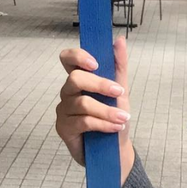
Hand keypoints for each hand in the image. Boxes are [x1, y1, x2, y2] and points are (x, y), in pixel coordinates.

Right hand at [56, 37, 134, 182]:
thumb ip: (119, 64)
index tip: (96, 64)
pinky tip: (115, 126)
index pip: (67, 58)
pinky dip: (103, 124)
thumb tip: (119, 40)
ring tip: (123, 117)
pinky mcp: (63, 128)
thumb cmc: (115, 114)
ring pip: (82, 103)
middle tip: (120, 92)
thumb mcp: (121, 88)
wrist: (116, 147)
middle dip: (100, 85)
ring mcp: (64, 110)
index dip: (77, 56)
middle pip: (75, 79)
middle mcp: (68, 91)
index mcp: (79, 77)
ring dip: (106, 110)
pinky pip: (83, 122)